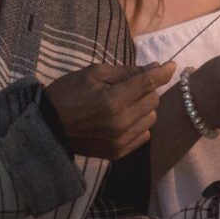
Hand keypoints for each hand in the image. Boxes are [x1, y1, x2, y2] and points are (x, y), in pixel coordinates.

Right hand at [47, 61, 175, 159]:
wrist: (48, 126)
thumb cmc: (69, 93)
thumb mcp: (94, 73)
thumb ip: (126, 72)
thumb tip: (155, 68)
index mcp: (113, 100)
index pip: (148, 84)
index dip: (163, 73)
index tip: (171, 66)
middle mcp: (121, 123)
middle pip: (153, 101)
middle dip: (147, 89)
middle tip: (130, 86)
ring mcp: (121, 140)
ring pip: (151, 119)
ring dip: (143, 108)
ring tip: (125, 103)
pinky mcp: (118, 152)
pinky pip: (143, 135)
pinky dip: (139, 124)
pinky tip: (124, 119)